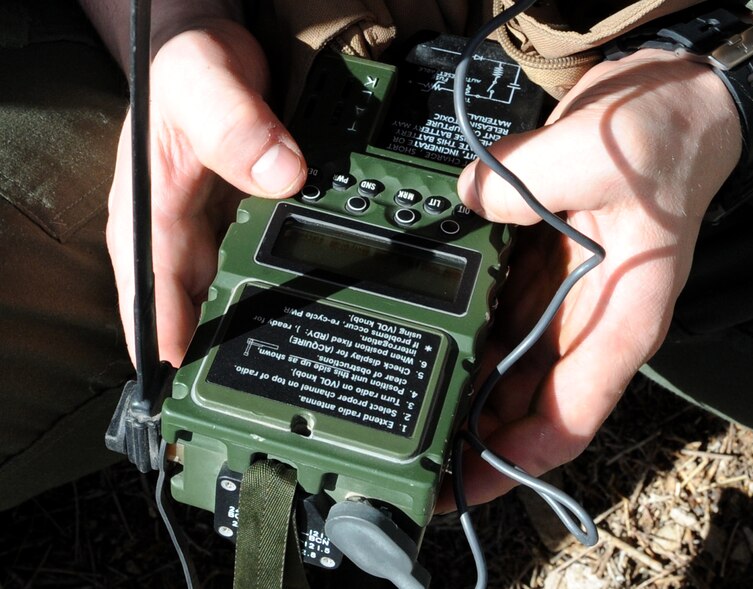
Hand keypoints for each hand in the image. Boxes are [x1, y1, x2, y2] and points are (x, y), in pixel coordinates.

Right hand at [104, 16, 305, 365]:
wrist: (219, 55)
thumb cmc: (190, 71)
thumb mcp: (203, 87)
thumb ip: (236, 128)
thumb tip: (283, 177)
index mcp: (149, 220)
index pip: (151, 297)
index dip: (169, 346)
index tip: (191, 389)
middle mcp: (181, 238)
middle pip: (198, 311)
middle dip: (224, 352)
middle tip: (264, 394)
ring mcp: (216, 237)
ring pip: (235, 296)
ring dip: (258, 327)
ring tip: (297, 369)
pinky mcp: (249, 227)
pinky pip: (267, 267)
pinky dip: (286, 288)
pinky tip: (315, 309)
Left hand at [440, 50, 741, 510]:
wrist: (685, 103)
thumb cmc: (667, 137)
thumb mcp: (596, 153)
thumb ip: (523, 182)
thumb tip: (466, 201)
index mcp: (621, 319)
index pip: (569, 416)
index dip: (515, 463)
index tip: (464, 485)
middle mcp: (596, 321)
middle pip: (531, 405)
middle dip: (477, 437)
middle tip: (417, 457)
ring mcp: (571, 298)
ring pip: (512, 369)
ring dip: (469, 395)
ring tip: (413, 414)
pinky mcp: (551, 269)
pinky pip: (503, 318)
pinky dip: (471, 338)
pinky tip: (432, 343)